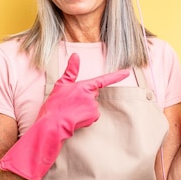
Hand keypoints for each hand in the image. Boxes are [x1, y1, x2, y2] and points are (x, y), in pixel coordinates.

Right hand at [0, 53, 128, 179]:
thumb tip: (75, 55)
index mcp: (84, 85)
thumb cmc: (55, 104)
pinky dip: (85, 116)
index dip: (116, 75)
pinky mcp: (94, 117)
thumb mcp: (61, 85)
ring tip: (71, 110)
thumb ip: (71, 70)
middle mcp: (91, 96)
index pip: (103, 79)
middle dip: (85, 97)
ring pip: (92, 105)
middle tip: (71, 101)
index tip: (127, 72)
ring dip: (84, 107)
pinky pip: (92, 115)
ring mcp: (94, 107)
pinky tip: (75, 117)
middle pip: (93, 94)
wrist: (53, 123)